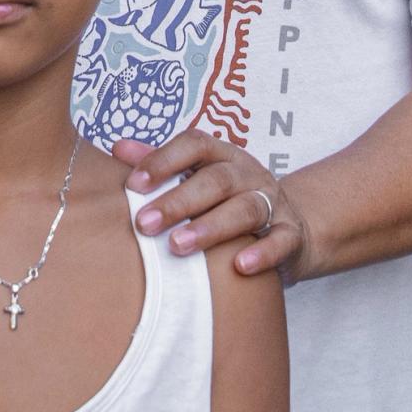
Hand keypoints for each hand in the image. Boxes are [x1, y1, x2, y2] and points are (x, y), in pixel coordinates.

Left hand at [110, 132, 305, 279]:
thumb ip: (162, 164)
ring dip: (211, 227)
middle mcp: (249, 174)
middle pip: (216, 180)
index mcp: (224, 156)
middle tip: (144, 224)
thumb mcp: (199, 178)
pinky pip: (280, 241)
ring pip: (245, 209)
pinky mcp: (291, 235)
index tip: (133, 184)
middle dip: (178, 201)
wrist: (293, 227)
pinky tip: (240, 266)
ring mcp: (273, 203)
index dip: (164, 160)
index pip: (195, 145)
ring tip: (178, 246)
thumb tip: (117, 149)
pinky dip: (263, 253)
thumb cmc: (230, 202)